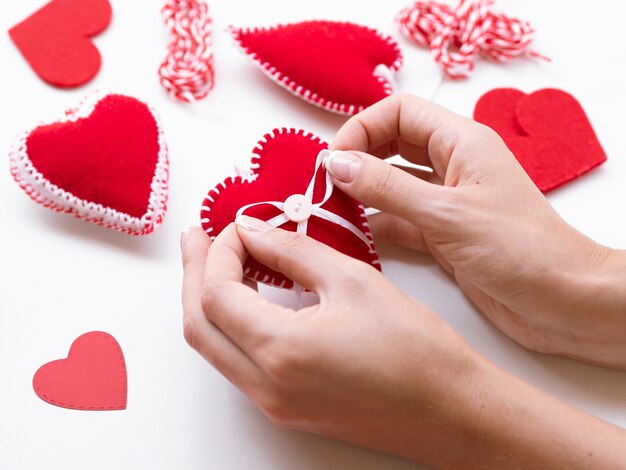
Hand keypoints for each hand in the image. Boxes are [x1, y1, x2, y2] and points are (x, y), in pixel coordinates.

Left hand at [181, 224, 625, 467]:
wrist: (451, 410)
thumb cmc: (416, 349)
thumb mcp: (352, 281)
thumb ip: (293, 251)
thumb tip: (255, 231)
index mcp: (280, 352)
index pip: (218, 293)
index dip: (220, 252)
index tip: (239, 225)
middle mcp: (266, 387)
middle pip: (200, 325)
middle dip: (194, 275)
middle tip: (198, 238)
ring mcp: (274, 404)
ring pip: (215, 348)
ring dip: (209, 301)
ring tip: (219, 262)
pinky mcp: (288, 409)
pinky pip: (239, 364)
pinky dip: (233, 325)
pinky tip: (249, 298)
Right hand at [327, 93, 625, 368]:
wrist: (562, 301)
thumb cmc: (519, 249)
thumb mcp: (446, 213)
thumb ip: (387, 188)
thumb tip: (336, 164)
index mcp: (461, 143)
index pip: (400, 112)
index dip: (363, 128)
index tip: (334, 159)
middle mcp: (452, 166)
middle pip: (392, 144)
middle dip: (358, 158)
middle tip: (326, 183)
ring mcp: (445, 201)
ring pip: (392, 184)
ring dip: (362, 194)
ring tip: (329, 210)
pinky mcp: (441, 234)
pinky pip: (398, 220)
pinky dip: (375, 226)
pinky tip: (351, 237)